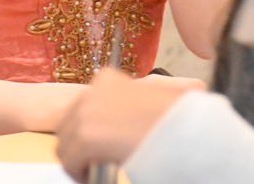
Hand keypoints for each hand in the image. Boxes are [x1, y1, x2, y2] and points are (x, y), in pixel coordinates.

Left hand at [55, 68, 204, 181]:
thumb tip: (112, 122)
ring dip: (77, 161)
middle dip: (77, 145)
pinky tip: (94, 177)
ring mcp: (87, 113)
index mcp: (106, 79)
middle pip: (67, 124)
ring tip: (94, 171)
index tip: (92, 146)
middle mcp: (92, 92)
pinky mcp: (88, 137)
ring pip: (65, 144)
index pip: (79, 108)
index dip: (84, 130)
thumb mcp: (149, 97)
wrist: (189, 127)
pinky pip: (70, 162)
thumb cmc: (176, 117)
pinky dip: (79, 174)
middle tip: (92, 162)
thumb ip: (125, 103)